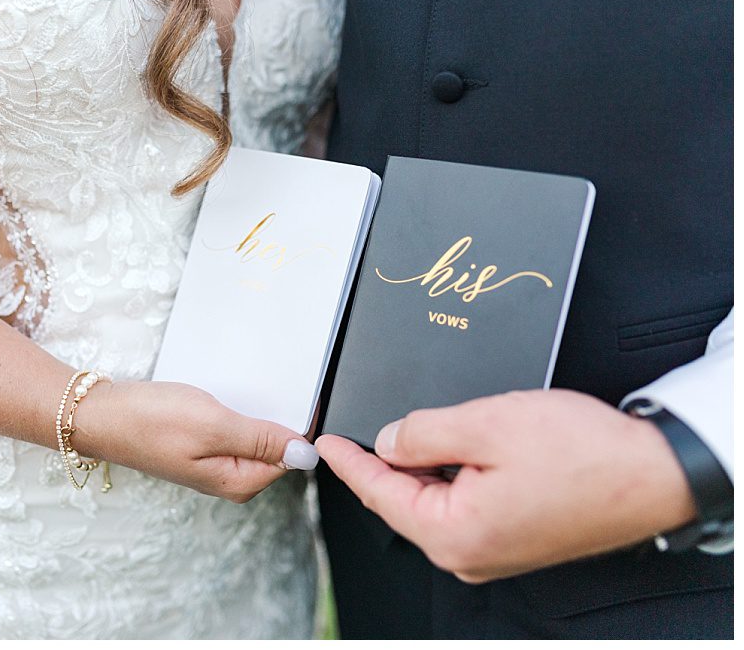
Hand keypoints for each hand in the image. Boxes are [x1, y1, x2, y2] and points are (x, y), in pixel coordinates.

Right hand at [75, 380, 318, 502]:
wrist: (99, 415)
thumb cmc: (150, 421)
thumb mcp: (213, 426)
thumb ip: (262, 440)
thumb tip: (307, 453)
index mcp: (240, 482)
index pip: (292, 457)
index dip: (299, 424)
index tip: (301, 394)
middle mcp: (231, 478)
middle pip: (277, 447)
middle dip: (277, 416)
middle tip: (267, 385)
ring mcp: (216, 463)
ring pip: (256, 435)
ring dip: (256, 411)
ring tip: (239, 391)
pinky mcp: (202, 447)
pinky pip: (236, 430)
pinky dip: (236, 411)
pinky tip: (225, 396)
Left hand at [316, 389, 696, 582]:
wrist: (654, 473)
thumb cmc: (585, 455)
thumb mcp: (487, 425)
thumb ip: (423, 433)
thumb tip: (389, 440)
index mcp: (454, 534)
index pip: (379, 494)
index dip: (348, 463)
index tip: (325, 442)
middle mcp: (469, 554)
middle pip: (404, 500)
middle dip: (383, 461)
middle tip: (361, 427)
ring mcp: (492, 550)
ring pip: (433, 499)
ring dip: (421, 464)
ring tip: (416, 429)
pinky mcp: (512, 537)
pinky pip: (461, 503)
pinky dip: (449, 474)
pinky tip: (455, 446)